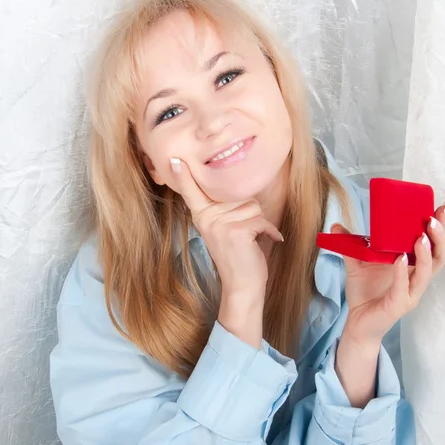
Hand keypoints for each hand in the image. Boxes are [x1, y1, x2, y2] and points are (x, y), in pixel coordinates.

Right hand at [169, 157, 282, 294]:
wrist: (242, 286)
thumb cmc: (238, 255)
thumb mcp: (222, 229)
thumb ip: (222, 209)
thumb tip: (238, 187)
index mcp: (201, 215)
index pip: (191, 191)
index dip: (184, 175)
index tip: (175, 159)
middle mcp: (207, 218)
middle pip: (238, 194)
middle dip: (250, 211)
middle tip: (245, 232)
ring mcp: (220, 224)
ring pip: (252, 206)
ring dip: (260, 222)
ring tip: (252, 238)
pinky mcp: (236, 231)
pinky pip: (261, 219)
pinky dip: (269, 231)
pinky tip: (268, 240)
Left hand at [331, 204, 444, 345]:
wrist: (356, 323)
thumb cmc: (364, 294)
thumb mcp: (357, 264)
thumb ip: (351, 245)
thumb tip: (336, 226)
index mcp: (412, 269)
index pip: (433, 247)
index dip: (440, 230)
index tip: (440, 208)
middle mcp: (416, 281)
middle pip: (439, 258)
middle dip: (439, 238)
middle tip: (432, 219)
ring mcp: (410, 294)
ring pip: (427, 273)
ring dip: (424, 253)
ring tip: (420, 236)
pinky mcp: (398, 305)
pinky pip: (404, 287)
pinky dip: (403, 272)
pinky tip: (401, 258)